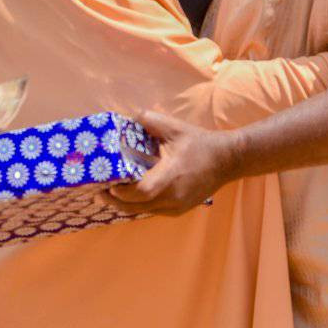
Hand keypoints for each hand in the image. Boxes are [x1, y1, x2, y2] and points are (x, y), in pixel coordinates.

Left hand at [108, 111, 241, 216]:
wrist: (227, 160)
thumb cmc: (200, 143)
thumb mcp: (175, 128)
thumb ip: (150, 120)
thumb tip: (127, 116)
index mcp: (171, 175)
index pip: (141, 191)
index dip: (121, 192)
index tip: (107, 185)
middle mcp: (174, 195)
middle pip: (137, 207)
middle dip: (116, 201)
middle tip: (100, 193)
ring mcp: (178, 206)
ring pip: (144, 211)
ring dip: (127, 205)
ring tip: (111, 196)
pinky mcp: (180, 210)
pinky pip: (154, 211)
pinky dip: (141, 206)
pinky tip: (132, 198)